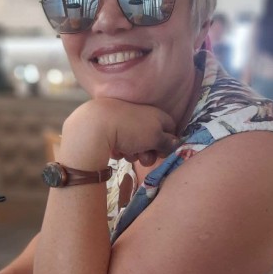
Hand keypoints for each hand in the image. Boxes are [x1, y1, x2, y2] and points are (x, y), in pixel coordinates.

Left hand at [61, 98, 177, 167]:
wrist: (96, 126)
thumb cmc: (131, 130)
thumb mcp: (155, 137)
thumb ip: (168, 142)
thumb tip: (176, 142)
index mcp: (156, 114)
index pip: (171, 129)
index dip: (168, 143)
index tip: (162, 153)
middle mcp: (142, 115)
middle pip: (153, 139)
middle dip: (149, 152)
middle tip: (143, 159)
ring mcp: (126, 121)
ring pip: (137, 144)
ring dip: (135, 153)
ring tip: (127, 154)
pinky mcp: (111, 128)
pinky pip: (121, 143)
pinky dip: (121, 149)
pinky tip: (115, 150)